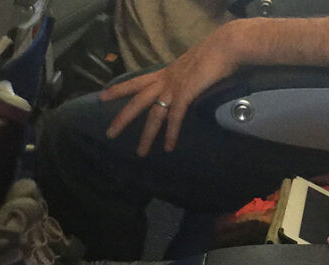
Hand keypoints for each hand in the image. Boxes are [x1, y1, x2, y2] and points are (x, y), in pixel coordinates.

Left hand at [101, 24, 239, 155]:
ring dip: (147, 136)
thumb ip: (185, 82)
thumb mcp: (192, 70)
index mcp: (165, 73)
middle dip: (122, 118)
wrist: (225, 47)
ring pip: (154, 115)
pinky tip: (168, 147)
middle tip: (109, 133)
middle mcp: (165, 80)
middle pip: (137, 101)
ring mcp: (174, 87)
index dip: (119, 89)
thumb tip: (186, 92)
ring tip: (141, 153)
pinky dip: (171, 133)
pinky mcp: (185, 94)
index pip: (136, 82)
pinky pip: (175, 117)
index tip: (103, 96)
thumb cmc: (214, 56)